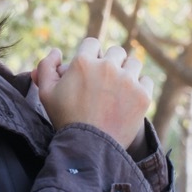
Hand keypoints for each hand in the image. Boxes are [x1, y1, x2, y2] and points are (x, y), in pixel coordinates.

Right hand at [32, 38, 152, 149]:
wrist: (89, 148)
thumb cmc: (65, 120)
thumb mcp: (46, 94)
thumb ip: (46, 68)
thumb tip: (56, 52)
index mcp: (83, 62)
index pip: (92, 43)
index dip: (90, 55)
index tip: (90, 70)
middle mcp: (107, 67)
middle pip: (115, 51)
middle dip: (110, 62)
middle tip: (106, 81)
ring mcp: (127, 80)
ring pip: (133, 63)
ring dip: (127, 71)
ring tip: (120, 87)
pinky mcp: (142, 95)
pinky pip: (146, 80)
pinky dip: (140, 87)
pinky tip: (130, 98)